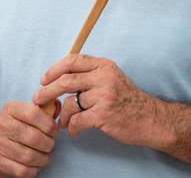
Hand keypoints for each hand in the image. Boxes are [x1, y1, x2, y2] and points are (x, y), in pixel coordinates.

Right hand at [0, 101, 59, 177]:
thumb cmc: (14, 129)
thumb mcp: (24, 115)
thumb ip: (43, 110)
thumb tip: (58, 106)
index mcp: (9, 109)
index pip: (33, 113)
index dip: (49, 124)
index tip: (54, 131)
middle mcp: (0, 124)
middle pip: (33, 137)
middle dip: (48, 144)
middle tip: (50, 146)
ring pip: (29, 156)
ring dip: (43, 159)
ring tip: (45, 156)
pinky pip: (22, 170)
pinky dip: (34, 170)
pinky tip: (35, 165)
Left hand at [32, 54, 163, 147]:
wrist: (152, 119)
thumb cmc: (129, 101)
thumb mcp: (112, 78)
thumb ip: (90, 74)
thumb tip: (60, 78)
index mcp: (104, 65)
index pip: (72, 60)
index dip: (54, 69)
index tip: (44, 80)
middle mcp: (104, 77)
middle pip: (65, 80)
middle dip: (47, 91)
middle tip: (38, 99)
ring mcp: (104, 95)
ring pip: (70, 103)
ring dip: (62, 115)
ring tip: (62, 122)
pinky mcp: (103, 114)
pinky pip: (77, 120)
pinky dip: (72, 127)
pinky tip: (73, 131)